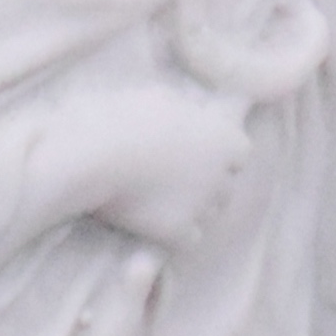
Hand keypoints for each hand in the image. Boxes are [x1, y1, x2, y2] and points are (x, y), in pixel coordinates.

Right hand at [93, 82, 251, 248]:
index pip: (240, 152)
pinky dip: (177, 234)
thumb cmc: (121, 116)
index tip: (199, 155)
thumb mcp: (157, 96)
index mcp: (221, 137)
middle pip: (226, 188)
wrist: (95, 153)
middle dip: (207, 186)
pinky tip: (155, 223)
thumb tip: (184, 110)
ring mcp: (202, 205)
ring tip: (160, 201)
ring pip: (210, 214)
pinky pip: (190, 239)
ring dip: (192, 210)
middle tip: (176, 181)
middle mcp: (220, 173)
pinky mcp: (178, 230)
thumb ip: (180, 107)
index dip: (221, 155)